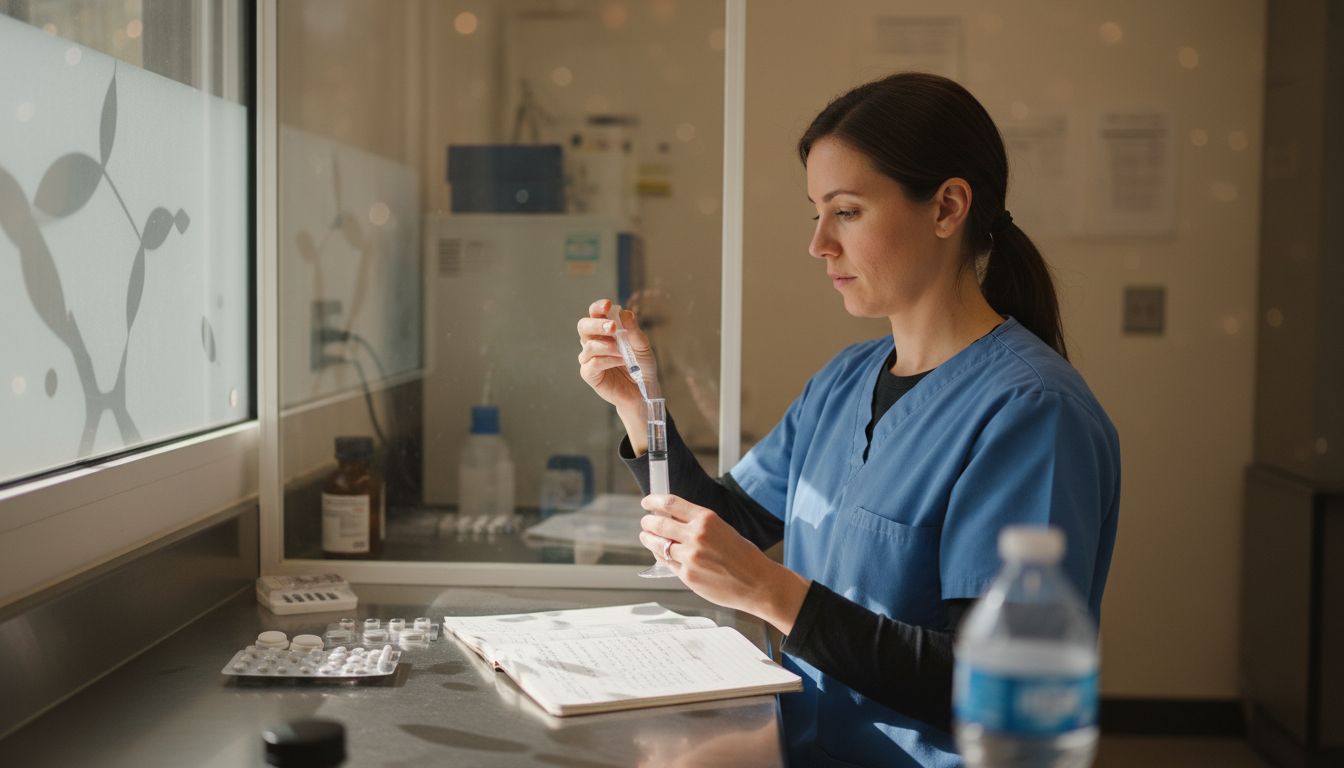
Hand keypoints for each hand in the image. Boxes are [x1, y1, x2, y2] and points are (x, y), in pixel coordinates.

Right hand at [576, 299, 659, 446]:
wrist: (644, 390)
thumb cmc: (641, 366)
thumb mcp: (642, 346)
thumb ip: (634, 331)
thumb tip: (625, 313)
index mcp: (604, 331)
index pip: (595, 314)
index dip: (598, 307)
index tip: (607, 305)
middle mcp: (594, 342)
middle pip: (583, 326)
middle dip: (596, 324)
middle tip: (612, 327)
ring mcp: (590, 358)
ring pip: (588, 345)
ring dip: (606, 346)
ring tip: (623, 352)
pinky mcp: (590, 374)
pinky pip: (592, 363)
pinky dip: (607, 360)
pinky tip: (620, 361)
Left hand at [638, 494, 810, 633]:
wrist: (757, 583)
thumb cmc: (744, 556)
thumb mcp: (722, 529)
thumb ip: (697, 524)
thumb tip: (673, 518)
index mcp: (706, 519)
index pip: (670, 503)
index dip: (653, 501)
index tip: (647, 502)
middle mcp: (696, 537)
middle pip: (658, 523)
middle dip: (647, 522)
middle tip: (646, 522)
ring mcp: (689, 558)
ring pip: (657, 544)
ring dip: (648, 539)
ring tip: (647, 537)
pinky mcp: (687, 576)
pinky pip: (666, 562)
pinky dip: (660, 556)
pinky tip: (661, 554)